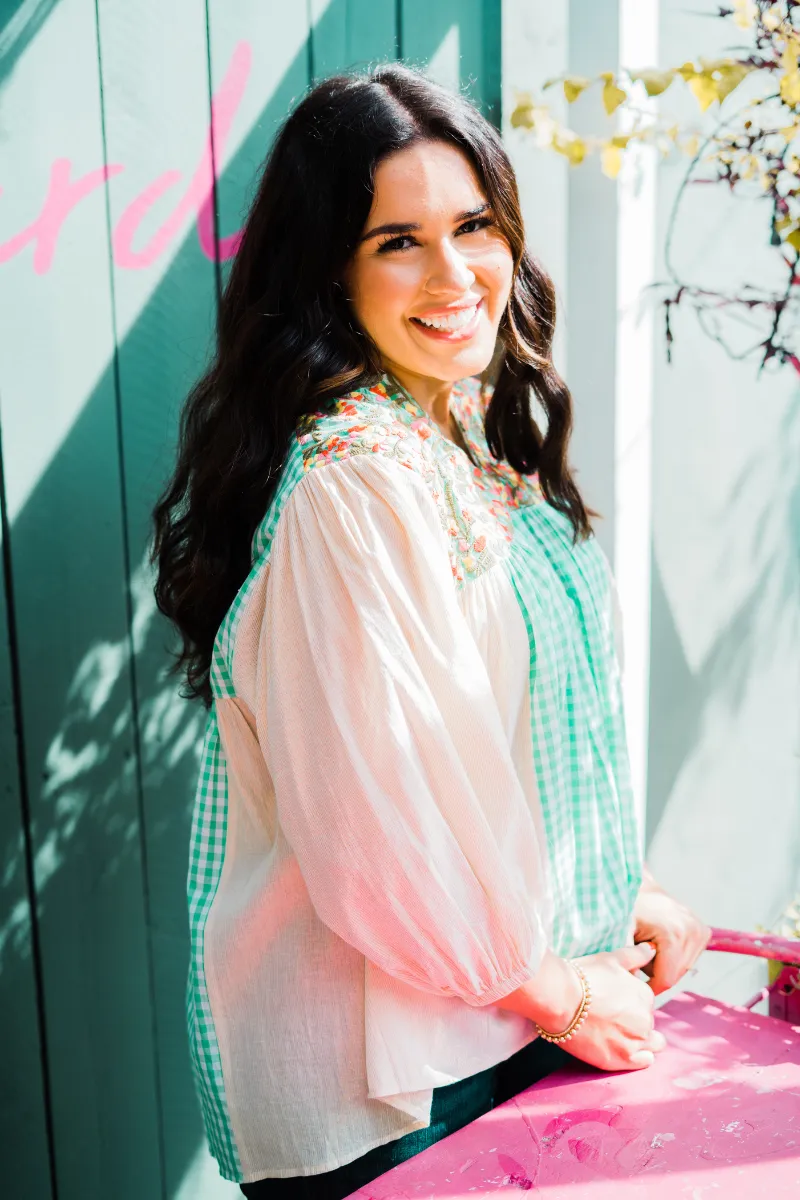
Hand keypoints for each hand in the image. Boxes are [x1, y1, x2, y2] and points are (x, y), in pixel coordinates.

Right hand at [567, 942, 666, 1071]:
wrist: (559, 999)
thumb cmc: (582, 976)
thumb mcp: (611, 959)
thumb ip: (635, 955)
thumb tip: (651, 949)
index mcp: (645, 995)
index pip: (646, 1003)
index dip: (630, 1003)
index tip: (613, 1003)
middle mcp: (646, 1019)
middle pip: (647, 1024)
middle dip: (634, 1022)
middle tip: (610, 1018)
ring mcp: (636, 1041)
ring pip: (651, 1045)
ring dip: (640, 1041)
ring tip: (617, 1035)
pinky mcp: (623, 1060)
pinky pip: (644, 1061)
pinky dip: (637, 1056)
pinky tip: (620, 1048)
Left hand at [633, 872, 711, 994]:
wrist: (640, 889)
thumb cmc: (627, 910)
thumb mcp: (621, 931)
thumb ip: (626, 957)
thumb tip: (633, 982)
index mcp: (673, 933)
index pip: (666, 979)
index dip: (650, 986)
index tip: (635, 983)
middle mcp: (692, 931)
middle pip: (676, 975)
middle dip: (657, 972)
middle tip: (640, 956)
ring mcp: (700, 930)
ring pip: (684, 968)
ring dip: (666, 965)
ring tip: (649, 947)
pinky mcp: (703, 931)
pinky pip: (690, 957)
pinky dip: (675, 956)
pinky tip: (662, 943)